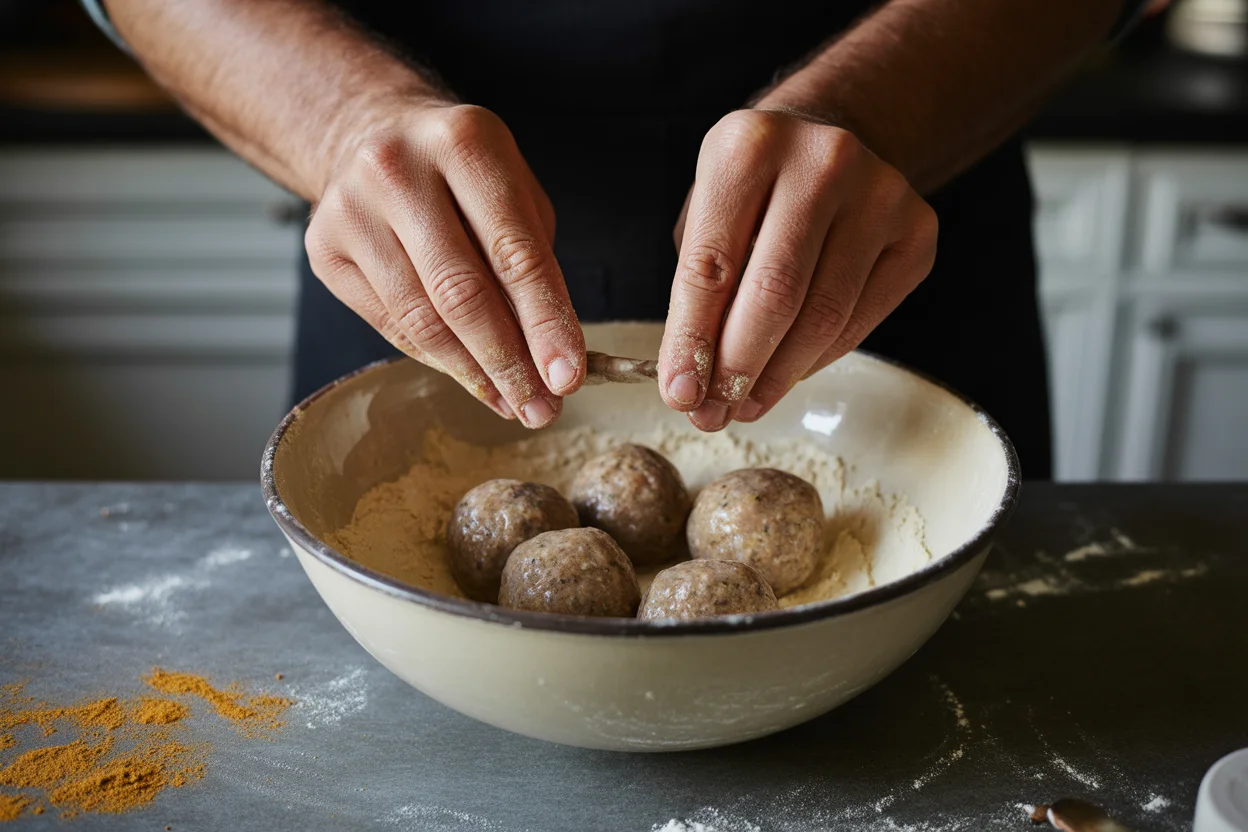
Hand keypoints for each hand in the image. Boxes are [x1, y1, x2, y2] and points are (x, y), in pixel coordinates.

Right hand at [306, 100, 584, 427]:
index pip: (514, 252)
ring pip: (422, 320)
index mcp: (464, 143)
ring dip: (475, 373)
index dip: (546, 322)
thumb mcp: (515, 193)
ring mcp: (351, 209)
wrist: (370, 134)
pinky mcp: (323, 248)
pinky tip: (472, 377)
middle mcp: (398, 170)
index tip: (569, 377)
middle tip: (543, 408)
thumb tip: (550, 359)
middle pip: (461, 292)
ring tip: (513, 402)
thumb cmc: (462, 174)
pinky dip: (438, 359)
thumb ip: (532, 265)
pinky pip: (392, 325)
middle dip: (509, 362)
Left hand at [659, 108, 937, 429]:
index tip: (679, 394)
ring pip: (823, 317)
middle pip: (775, 295)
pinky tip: (788, 372)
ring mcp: (880, 194)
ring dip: (777, 376)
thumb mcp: (707, 214)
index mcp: (748, 146)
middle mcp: (821, 161)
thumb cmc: (754, 189)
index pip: (711, 266)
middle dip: (737, 369)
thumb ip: (698, 289)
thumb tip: (692, 384)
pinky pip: (860, 320)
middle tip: (713, 413)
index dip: (691, 341)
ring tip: (745, 403)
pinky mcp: (917, 231)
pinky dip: (817, 359)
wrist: (830, 136)